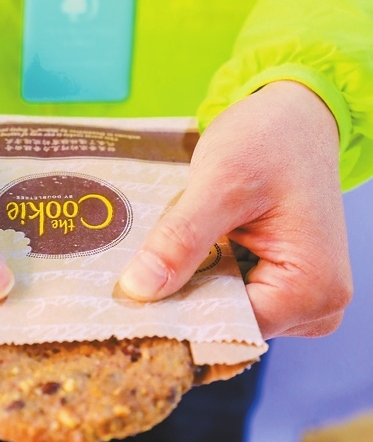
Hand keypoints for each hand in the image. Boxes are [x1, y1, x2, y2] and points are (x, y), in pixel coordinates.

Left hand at [119, 81, 352, 338]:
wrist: (296, 114)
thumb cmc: (270, 139)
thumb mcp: (221, 181)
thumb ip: (182, 239)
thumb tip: (139, 291)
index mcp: (313, 289)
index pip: (229, 327)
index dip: (175, 315)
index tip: (124, 303)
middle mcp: (317, 306)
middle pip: (227, 323)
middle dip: (179, 299)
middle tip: (125, 277)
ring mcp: (303, 299)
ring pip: (225, 309)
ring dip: (189, 284)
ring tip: (154, 254)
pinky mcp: (284, 284)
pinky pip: (233, 292)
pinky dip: (204, 273)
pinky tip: (179, 250)